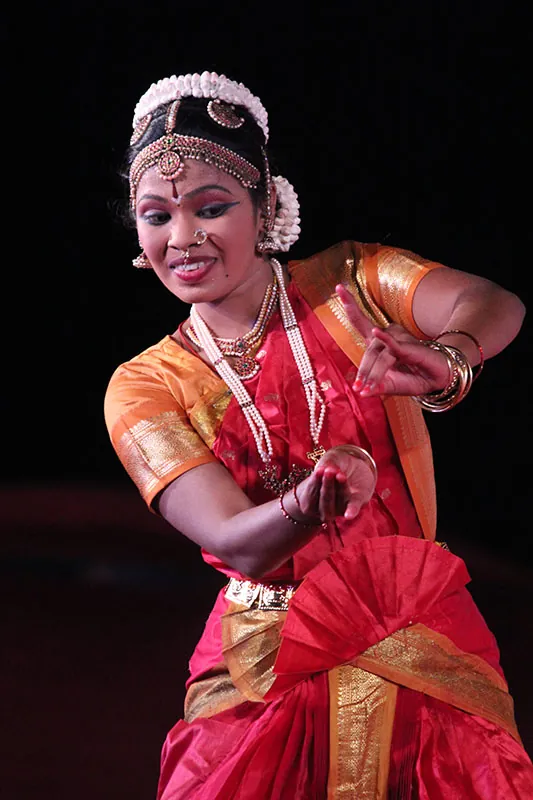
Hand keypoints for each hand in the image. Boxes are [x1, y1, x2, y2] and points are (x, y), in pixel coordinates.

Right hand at [295, 445, 376, 521]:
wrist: (354, 465)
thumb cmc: (334, 464)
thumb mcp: (329, 460)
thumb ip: (326, 463)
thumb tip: (325, 468)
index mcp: (311, 499)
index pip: (311, 493)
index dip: (315, 482)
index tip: (319, 471)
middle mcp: (325, 507)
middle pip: (325, 499)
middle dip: (327, 485)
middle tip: (329, 471)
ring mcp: (341, 507)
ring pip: (339, 501)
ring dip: (340, 489)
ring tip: (340, 475)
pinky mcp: (357, 503)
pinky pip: (353, 508)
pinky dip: (351, 511)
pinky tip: (349, 515)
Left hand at [336, 284, 450, 396]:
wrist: (441, 378)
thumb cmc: (416, 377)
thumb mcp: (394, 386)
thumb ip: (379, 388)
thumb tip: (362, 394)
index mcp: (380, 343)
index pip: (361, 321)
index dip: (350, 304)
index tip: (339, 286)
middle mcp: (388, 336)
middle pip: (369, 349)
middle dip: (363, 370)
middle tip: (359, 387)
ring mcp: (399, 340)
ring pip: (379, 354)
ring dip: (374, 373)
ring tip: (368, 388)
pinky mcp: (410, 346)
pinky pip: (394, 344)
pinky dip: (386, 340)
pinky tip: (377, 332)